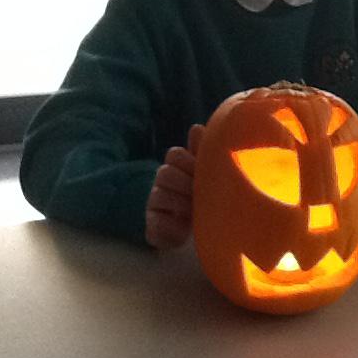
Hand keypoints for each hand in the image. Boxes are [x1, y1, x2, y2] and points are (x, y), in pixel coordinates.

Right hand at [145, 124, 203, 247]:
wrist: (195, 228)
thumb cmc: (201, 195)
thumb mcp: (205, 173)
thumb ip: (202, 151)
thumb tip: (196, 128)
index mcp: (175, 167)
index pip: (175, 153)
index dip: (189, 162)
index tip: (203, 173)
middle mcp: (161, 183)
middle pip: (165, 172)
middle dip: (185, 183)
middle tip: (200, 193)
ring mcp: (154, 205)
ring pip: (158, 196)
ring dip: (180, 204)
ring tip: (195, 211)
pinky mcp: (152, 228)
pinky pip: (155, 224)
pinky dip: (171, 227)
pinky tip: (184, 230)